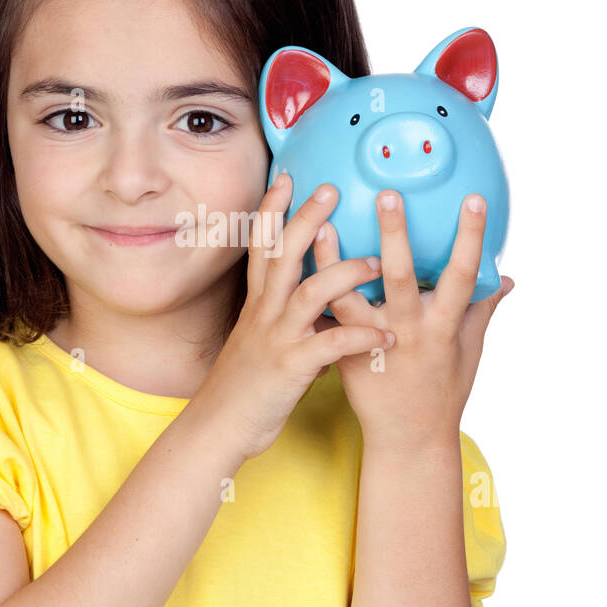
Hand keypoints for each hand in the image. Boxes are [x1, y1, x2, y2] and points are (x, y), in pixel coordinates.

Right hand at [198, 172, 394, 461]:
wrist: (219, 429)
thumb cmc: (245, 387)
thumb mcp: (261, 341)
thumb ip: (287, 318)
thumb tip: (319, 304)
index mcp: (258, 304)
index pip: (261, 246)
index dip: (271, 210)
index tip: (287, 177)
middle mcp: (264, 313)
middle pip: (283, 254)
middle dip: (306, 219)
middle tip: (331, 187)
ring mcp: (276, 338)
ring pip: (309, 292)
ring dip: (345, 273)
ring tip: (379, 262)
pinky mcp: (290, 368)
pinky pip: (329, 346)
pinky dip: (360, 337)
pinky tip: (388, 334)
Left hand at [311, 189, 512, 451]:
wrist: (408, 439)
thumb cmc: (443, 391)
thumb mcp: (469, 351)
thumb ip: (481, 310)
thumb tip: (506, 276)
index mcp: (444, 327)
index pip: (464, 275)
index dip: (471, 238)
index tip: (473, 199)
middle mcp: (409, 331)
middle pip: (401, 278)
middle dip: (395, 235)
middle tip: (388, 194)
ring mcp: (374, 342)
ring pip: (350, 297)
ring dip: (335, 260)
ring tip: (321, 223)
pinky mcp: (345, 353)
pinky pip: (326, 317)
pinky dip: (314, 290)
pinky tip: (298, 263)